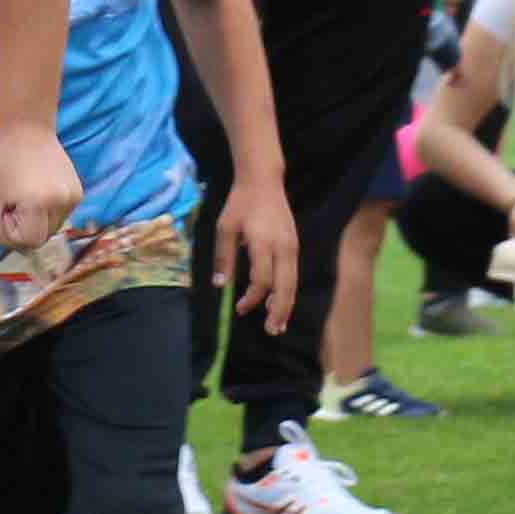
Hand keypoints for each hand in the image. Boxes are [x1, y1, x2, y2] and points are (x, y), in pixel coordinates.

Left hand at [0, 121, 82, 252]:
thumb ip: (0, 233)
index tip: (6, 209)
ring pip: (54, 227)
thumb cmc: (1, 165)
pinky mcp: (79, 192)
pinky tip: (41, 189)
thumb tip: (20, 250)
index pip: (29, 241)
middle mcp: (62, 202)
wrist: (26, 131)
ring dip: (39, 219)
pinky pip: (61, 215)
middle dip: (27, 227)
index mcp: (38, 203)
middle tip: (15, 201)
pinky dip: (49, 210)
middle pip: (43, 237)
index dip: (13, 231)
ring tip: (28, 194)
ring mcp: (74, 198)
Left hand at [219, 173, 302, 334]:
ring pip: (293, 283)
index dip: (251, 298)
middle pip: (284, 287)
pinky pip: (293, 275)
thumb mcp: (225, 228)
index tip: (238, 308)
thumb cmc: (240, 204)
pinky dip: (288, 292)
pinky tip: (280, 304)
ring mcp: (292, 247)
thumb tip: (220, 286)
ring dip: (286, 305)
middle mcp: (282, 247)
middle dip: (278, 311)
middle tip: (271, 331)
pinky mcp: (294, 246)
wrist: (263, 181)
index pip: (261, 280)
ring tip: (278, 325)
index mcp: (263, 243)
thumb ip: (224, 257)